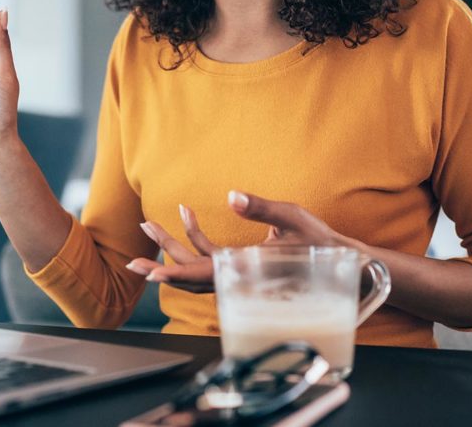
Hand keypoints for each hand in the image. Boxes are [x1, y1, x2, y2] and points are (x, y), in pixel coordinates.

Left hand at [125, 191, 351, 292]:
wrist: (340, 261)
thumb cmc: (318, 241)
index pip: (205, 275)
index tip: (152, 275)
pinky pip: (209, 256)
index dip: (176, 275)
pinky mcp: (240, 264)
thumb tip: (232, 196)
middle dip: (160, 265)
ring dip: (171, 247)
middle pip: (191, 274)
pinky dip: (194, 237)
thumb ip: (261, 207)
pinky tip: (186, 213)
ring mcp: (237, 271)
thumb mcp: (292, 217)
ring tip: (148, 224)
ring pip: (196, 265)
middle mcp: (238, 275)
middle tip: (131, 260)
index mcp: (247, 269)